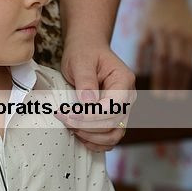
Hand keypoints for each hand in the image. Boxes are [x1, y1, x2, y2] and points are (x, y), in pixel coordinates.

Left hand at [58, 37, 135, 151]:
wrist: (87, 49)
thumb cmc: (84, 52)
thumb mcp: (80, 61)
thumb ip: (86, 81)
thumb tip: (88, 104)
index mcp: (123, 81)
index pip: (112, 108)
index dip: (90, 116)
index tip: (68, 114)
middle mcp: (128, 97)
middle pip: (113, 124)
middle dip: (86, 127)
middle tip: (63, 119)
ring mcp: (123, 109)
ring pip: (114, 136)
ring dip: (91, 137)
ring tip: (71, 128)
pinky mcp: (114, 117)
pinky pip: (110, 137)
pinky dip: (95, 142)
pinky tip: (79, 135)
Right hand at [136, 0, 191, 95]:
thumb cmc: (183, 15)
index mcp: (189, 36)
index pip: (186, 64)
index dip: (183, 81)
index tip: (180, 97)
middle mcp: (175, 34)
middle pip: (173, 63)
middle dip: (172, 83)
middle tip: (169, 100)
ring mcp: (159, 31)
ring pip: (159, 58)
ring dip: (158, 77)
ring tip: (158, 93)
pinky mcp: (145, 29)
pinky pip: (143, 48)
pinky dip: (142, 61)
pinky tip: (141, 74)